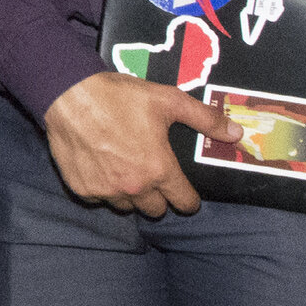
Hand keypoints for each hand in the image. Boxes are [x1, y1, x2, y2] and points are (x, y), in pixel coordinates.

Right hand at [42, 71, 236, 216]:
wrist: (69, 95)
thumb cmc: (120, 97)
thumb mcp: (169, 100)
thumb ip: (205, 119)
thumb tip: (236, 134)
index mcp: (159, 170)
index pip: (184, 203)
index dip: (187, 198)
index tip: (183, 191)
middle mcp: (134, 187)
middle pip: (155, 210)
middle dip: (157, 196)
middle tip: (150, 174)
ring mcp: (106, 190)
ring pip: (126, 206)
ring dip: (129, 194)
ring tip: (124, 169)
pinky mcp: (82, 189)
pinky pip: (99, 199)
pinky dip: (102, 188)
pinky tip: (100, 166)